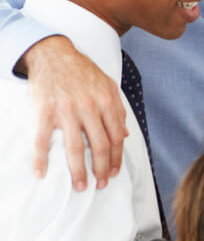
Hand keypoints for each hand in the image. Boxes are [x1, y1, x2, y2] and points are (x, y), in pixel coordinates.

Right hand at [25, 36, 127, 189]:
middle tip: (101, 185)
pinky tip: (42, 173)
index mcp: (107, 101)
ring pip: (76, 148)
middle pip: (100, 146)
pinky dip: (41, 159)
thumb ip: (118, 109)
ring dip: (78, 171)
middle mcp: (89, 107)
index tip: (115, 172)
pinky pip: (42, 140)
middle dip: (102, 169)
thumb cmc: (82, 71)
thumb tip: (125, 135)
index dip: (117, 158)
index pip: (116, 137)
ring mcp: (67, 110)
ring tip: (80, 186)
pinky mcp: (45, 111)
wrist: (53, 54)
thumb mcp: (108, 85)